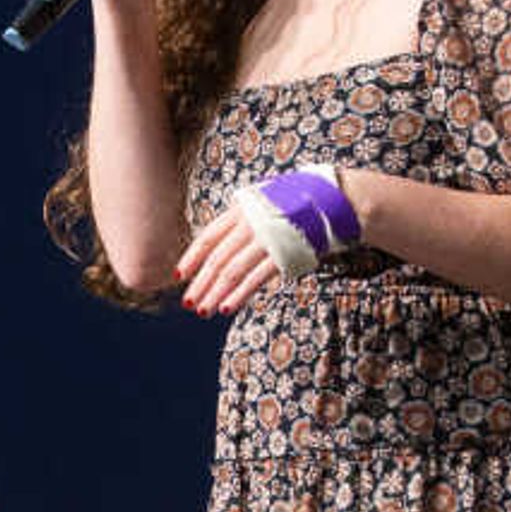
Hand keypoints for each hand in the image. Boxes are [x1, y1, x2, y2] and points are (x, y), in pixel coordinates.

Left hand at [174, 200, 289, 314]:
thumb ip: (240, 221)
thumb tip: (220, 245)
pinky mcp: (283, 254)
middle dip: (200, 283)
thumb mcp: (260, 203)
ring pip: (231, 271)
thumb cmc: (294, 204)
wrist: (331, 201)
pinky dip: (239, 295)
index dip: (191, 258)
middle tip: (188, 303)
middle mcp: (249, 224)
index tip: (179, 276)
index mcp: (240, 210)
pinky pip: (255, 279)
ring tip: (203, 310)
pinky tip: (227, 308)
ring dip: (215, 293)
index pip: (207, 237)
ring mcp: (265, 239)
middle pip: (216, 259)